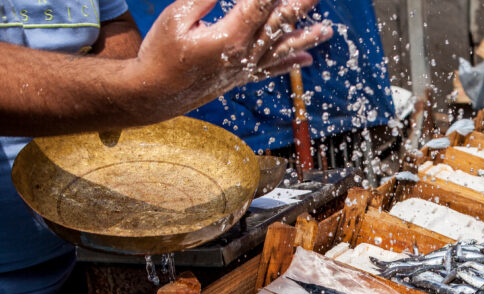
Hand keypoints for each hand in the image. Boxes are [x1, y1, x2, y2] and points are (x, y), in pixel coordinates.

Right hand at [128, 0, 331, 120]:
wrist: (154, 94)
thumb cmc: (160, 52)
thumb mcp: (178, 16)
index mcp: (230, 36)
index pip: (260, 3)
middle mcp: (245, 54)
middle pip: (280, 24)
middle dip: (301, 6)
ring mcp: (246, 68)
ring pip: (282, 49)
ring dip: (307, 37)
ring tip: (329, 30)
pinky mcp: (241, 77)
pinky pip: (272, 70)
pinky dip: (290, 64)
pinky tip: (307, 60)